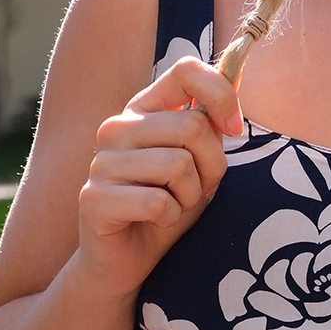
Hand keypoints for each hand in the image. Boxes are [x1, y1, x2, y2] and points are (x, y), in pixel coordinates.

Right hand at [77, 57, 242, 300]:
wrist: (129, 259)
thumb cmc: (170, 203)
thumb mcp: (201, 157)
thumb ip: (212, 118)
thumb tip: (237, 70)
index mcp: (143, 109)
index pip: (186, 70)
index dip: (222, 95)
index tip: (234, 128)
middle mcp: (116, 127)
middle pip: (192, 126)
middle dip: (214, 165)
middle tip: (203, 187)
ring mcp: (100, 162)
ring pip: (178, 165)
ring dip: (191, 194)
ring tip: (176, 204)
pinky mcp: (93, 198)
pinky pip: (158, 201)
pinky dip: (171, 216)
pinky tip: (157, 221)